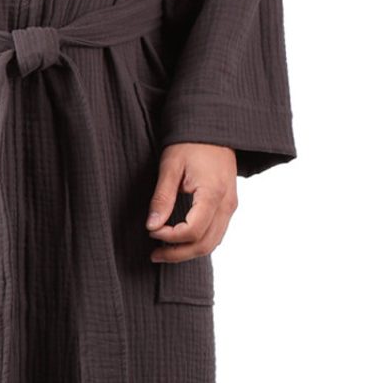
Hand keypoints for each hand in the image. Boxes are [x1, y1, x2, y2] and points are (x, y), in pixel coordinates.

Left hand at [145, 143, 236, 260]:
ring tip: (164, 250)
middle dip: (178, 254)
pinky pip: (216, 233)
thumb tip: (151, 226)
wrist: (214, 128)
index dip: (170, 237)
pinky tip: (180, 239)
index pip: (192, 231)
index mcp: (213, 193)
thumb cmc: (189, 143)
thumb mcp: (170, 166)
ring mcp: (231, 205)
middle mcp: (227, 204)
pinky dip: (198, 241)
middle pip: (205, 244)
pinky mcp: (229, 204)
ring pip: (213, 243)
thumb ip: (162, 198)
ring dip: (188, 251)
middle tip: (154, 254)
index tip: (151, 231)